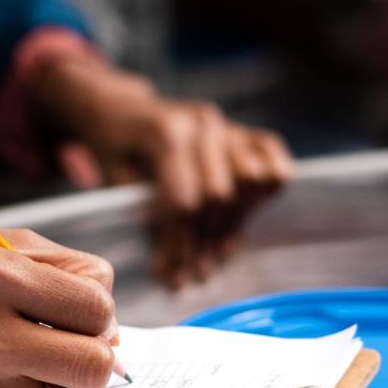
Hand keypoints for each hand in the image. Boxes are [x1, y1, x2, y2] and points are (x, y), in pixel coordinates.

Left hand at [26, 55, 293, 286]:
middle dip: (203, 242)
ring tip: (212, 254)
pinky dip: (264, 189)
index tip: (170, 276)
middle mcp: (203, 123)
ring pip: (249, 182)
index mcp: (167, 133)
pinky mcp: (243, 129)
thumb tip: (175, 272)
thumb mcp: (116, 181)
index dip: (178, 245)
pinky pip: (272, 156)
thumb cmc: (114, 149)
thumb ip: (147, 219)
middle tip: (190, 273)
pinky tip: (242, 216)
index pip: (183, 202)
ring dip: (231, 225)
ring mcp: (226, 124)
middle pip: (218, 197)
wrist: (121, 110)